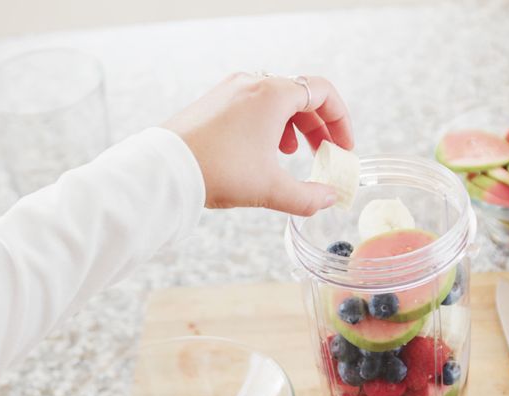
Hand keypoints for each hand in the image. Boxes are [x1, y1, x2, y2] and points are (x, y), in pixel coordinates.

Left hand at [163, 72, 353, 215]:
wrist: (165, 169)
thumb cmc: (218, 171)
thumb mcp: (270, 189)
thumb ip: (307, 197)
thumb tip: (329, 199)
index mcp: (273, 94)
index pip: (322, 92)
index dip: (340, 119)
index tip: (344, 145)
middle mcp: (253, 83)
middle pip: (300, 96)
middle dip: (319, 126)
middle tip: (327, 153)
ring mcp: (230, 89)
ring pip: (275, 100)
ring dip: (294, 125)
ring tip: (295, 153)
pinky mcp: (214, 101)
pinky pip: (252, 104)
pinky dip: (269, 123)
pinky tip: (265, 149)